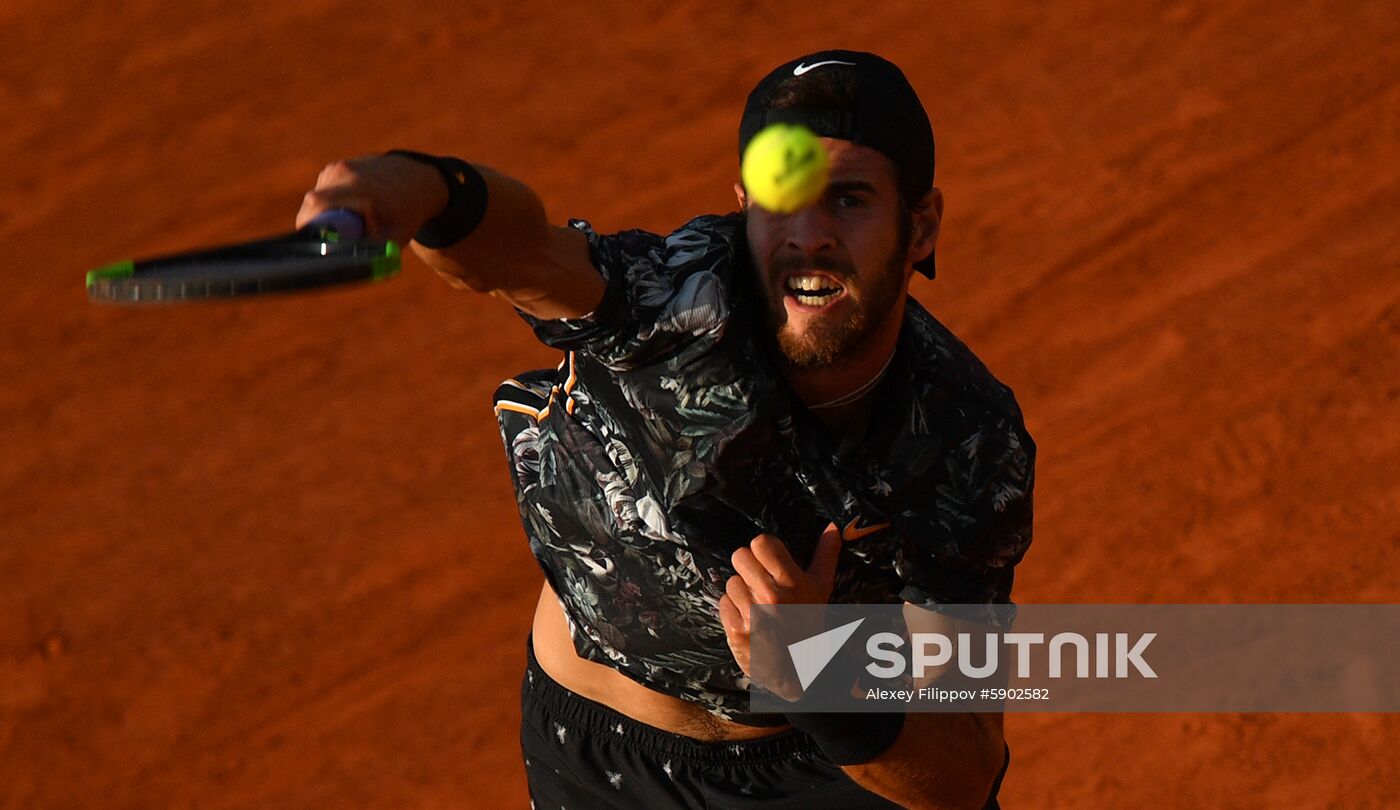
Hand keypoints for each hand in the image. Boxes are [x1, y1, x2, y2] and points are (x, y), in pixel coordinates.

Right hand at [295, 154, 449, 244]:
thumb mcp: (394, 238)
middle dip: (312, 223)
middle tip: (320, 243)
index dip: (307, 225)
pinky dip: (328, 202)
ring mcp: (339, 166)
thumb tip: (347, 267)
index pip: (316, 205)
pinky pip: (322, 189)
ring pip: (316, 196)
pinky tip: (347, 209)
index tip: (309, 243)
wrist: (417, 181)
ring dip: (321, 213)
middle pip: (312, 202)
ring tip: (344, 224)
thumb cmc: (406, 214)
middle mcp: (346, 173)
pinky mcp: (337, 166)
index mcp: (361, 191)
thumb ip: (373, 253)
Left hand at [718, 522, 844, 678]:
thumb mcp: (820, 589)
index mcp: (791, 582)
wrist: (798, 670)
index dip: (764, 549)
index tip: (770, 561)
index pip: (761, 543)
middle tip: (760, 581)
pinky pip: (723, 603)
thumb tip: (834, 526)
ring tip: (757, 605)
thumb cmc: (808, 624)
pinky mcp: (736, 631)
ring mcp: (751, 614)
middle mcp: (771, 596)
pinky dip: (733, 610)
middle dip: (749, 567)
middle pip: (740, 556)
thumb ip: (826, 554)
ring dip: (741, 591)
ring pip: (731, 581)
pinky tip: (748, 619)